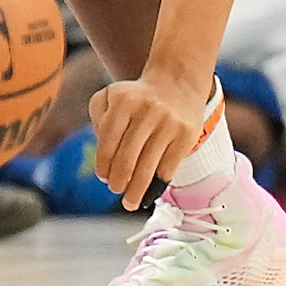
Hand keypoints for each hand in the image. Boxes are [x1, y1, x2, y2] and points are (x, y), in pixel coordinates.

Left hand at [86, 76, 215, 209]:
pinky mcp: (186, 135)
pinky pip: (168, 168)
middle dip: (118, 181)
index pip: (107, 142)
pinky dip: (157, 185)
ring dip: (136, 191)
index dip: (103, 165)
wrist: (177, 83)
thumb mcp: (110, 96)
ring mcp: (168, 123)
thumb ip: (99, 120)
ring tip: (130, 202)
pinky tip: (149, 193)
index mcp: (123, 100)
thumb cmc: (136, 97)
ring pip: (148, 168)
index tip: (103, 177)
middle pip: (127, 159)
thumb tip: (104, 161)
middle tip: (116, 189)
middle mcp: (146, 110)